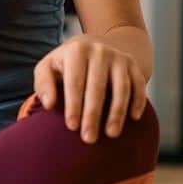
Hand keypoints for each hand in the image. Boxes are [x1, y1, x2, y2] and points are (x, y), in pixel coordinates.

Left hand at [32, 34, 147, 142]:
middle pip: (97, 87)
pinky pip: (139, 84)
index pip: (74, 82)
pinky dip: (138, 101)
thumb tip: (48, 104)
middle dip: (93, 114)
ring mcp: (118, 57)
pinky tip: (134, 118)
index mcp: (76, 51)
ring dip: (117, 113)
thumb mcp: (48, 67)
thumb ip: (43, 84)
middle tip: (89, 139)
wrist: (93, 45)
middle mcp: (99, 51)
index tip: (72, 127)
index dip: (73, 105)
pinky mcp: (133, 64)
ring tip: (111, 134)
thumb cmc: (66, 63)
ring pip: (121, 88)